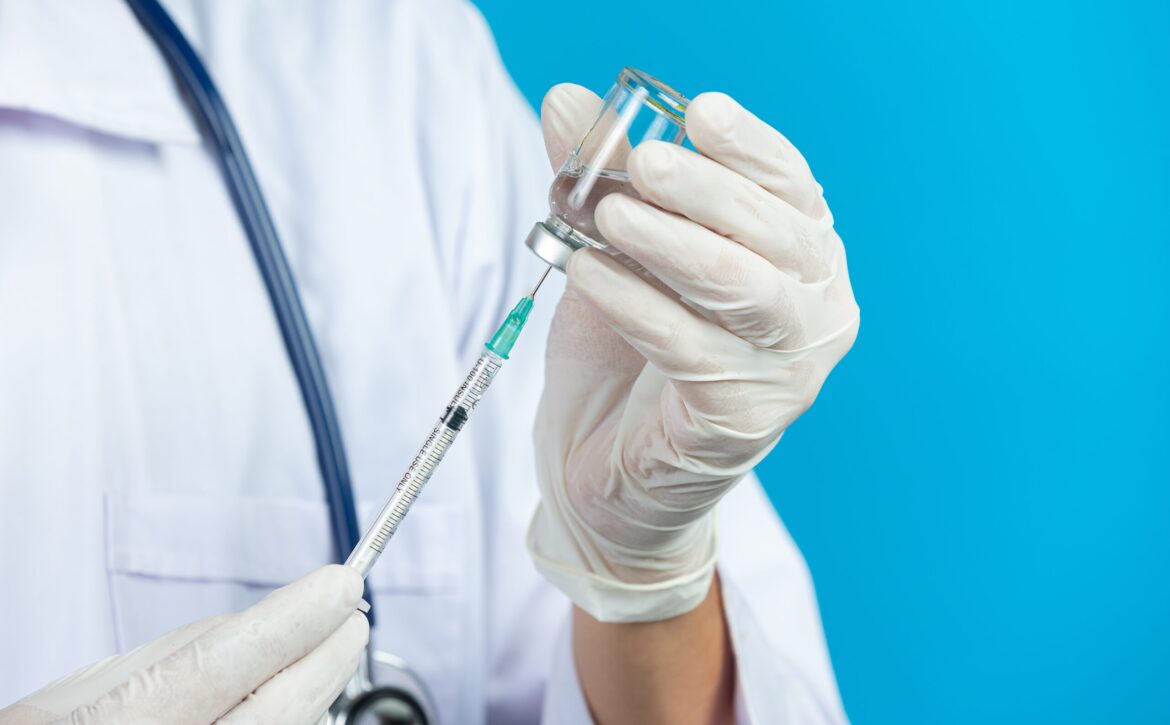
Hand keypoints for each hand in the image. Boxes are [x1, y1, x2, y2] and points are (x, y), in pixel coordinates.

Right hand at [0, 565, 367, 724]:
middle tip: (353, 612)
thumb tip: (253, 622)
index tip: (338, 585)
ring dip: (316, 690)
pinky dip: (294, 719)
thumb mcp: (73, 694)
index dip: (291, 621)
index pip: (220, 665)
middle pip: (274, 713)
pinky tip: (303, 694)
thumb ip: (168, 656)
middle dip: (326, 659)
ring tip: (334, 646)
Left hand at [529, 85, 859, 622]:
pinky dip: (637, 304)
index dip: (750, 148)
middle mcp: (813, 310)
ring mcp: (787, 370)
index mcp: (796, 259)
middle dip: (707, 192)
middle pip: (777, 234)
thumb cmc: (621, 359)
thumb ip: (600, 180)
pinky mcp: (744, 420)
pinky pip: (691, 349)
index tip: (699, 113)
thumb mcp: (612, 256)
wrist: (601, 474)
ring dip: (675, 245)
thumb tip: (565, 100)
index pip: (791, 188)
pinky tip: (588, 274)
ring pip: (745, 289)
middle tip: (643, 164)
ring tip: (609, 214)